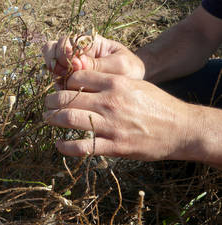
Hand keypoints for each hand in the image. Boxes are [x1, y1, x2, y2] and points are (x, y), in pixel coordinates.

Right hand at [42, 34, 144, 81]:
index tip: (73, 64)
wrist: (132, 87)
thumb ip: (99, 65)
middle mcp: (76, 52)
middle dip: (56, 61)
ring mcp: (70, 66)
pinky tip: (65, 90)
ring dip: (55, 73)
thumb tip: (77, 64)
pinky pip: (55, 79)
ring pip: (51, 63)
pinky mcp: (68, 81)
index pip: (68, 40)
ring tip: (64, 83)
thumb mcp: (121, 66)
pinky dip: (57, 84)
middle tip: (64, 73)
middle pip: (52, 49)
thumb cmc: (129, 71)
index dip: (64, 51)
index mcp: (89, 42)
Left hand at [43, 70, 199, 161]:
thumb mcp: (135, 84)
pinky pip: (82, 147)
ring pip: (69, 119)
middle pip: (67, 98)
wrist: (180, 128)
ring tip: (47, 119)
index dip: (64, 83)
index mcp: (115, 83)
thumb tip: (84, 83)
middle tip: (46, 104)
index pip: (77, 78)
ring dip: (52, 119)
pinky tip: (58, 145)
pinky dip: (65, 147)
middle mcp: (110, 102)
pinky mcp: (115, 146)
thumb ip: (110, 82)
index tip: (60, 89)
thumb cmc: (157, 104)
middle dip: (51, 100)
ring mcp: (111, 125)